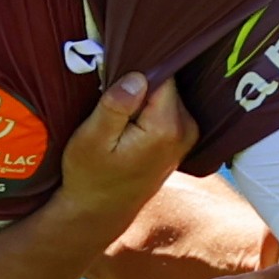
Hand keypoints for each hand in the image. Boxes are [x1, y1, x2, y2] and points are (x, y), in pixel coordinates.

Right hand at [48, 72, 196, 238]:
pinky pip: (168, 106)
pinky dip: (148, 108)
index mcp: (165, 127)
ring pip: (167, 93)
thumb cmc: (90, 176)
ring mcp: (188, 134)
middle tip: (111, 101)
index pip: (161, 73)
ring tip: (119, 117)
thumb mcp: (92, 139)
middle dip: (139, 83)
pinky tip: (129, 125)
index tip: (114, 80)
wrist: (100, 210)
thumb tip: (138, 77)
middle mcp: (185, 129)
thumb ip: (116, 105)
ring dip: (143, 97)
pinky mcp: (182, 138)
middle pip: (167, 82)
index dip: (136, 68)